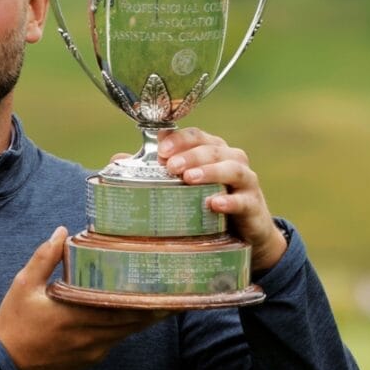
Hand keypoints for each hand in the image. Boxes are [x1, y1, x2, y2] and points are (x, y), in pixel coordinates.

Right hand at [0, 227, 172, 369]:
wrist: (5, 363)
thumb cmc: (14, 323)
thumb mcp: (23, 285)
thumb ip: (44, 258)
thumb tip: (61, 232)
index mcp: (76, 314)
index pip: (121, 308)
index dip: (145, 299)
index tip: (163, 287)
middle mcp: (90, 335)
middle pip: (132, 323)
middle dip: (154, 309)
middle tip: (173, 294)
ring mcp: (91, 350)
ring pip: (125, 333)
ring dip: (142, 320)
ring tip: (160, 304)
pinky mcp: (88, 359)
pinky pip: (113, 342)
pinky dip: (124, 330)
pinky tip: (129, 319)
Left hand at [147, 127, 286, 271]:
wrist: (245, 233)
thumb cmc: (208, 201)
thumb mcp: (182, 185)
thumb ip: (153, 172)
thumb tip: (116, 160)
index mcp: (212, 150)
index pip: (196, 135)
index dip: (178, 139)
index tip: (160, 150)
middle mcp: (231, 159)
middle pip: (212, 148)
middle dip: (190, 155)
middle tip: (171, 166)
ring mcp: (246, 181)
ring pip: (232, 168)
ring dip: (210, 171)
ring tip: (189, 178)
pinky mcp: (253, 205)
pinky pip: (244, 200)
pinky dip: (230, 201)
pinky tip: (214, 204)